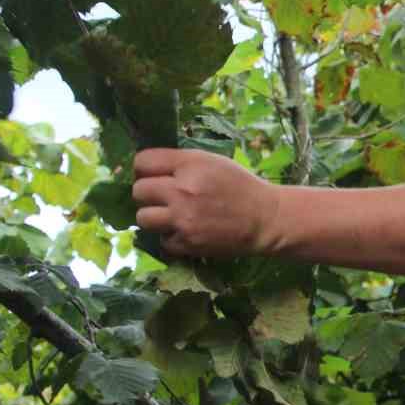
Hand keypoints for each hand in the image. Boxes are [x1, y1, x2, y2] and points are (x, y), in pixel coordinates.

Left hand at [131, 148, 277, 258]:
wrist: (266, 219)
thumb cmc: (241, 187)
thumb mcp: (213, 162)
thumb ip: (181, 163)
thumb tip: (148, 170)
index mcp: (190, 164)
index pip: (142, 162)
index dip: (144, 169)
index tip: (153, 175)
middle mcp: (182, 190)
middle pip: (138, 191)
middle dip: (147, 194)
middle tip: (162, 198)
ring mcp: (183, 219)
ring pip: (143, 218)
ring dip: (153, 217)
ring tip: (170, 216)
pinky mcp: (188, 243)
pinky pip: (162, 240)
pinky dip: (171, 237)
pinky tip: (186, 231)